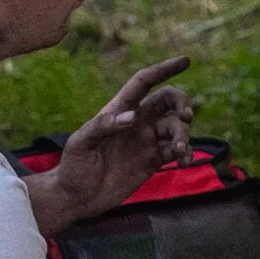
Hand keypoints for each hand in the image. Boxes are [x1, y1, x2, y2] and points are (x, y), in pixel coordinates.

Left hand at [53, 57, 194, 220]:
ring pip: (175, 128)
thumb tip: (133, 116)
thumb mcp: (81, 143)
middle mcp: (136, 122)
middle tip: (186, 116)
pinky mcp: (152, 161)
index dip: (164, 69)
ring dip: (184, 135)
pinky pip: (176, 151)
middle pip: (168, 101)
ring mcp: (146, 141)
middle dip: (182, 103)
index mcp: (119, 110)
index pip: (144, 82)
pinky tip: (184, 162)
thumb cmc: (73, 166)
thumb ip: (104, 126)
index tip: (186, 61)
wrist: (76, 197)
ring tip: (181, 151)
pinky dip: (185, 154)